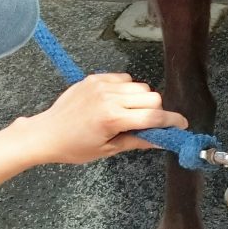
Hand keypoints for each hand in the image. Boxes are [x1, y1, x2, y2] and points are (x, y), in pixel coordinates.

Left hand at [18, 73, 187, 163]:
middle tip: (145, 124)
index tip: (182, 125)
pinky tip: (116, 102)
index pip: (153, 117)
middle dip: (154, 112)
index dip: (171, 122)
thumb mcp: (107, 150)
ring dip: (141, 100)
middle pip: (152, 98)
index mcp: (113, 118)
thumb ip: (137, 141)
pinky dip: (127, 89)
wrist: (45, 133)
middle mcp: (110, 97)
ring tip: (128, 113)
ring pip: (140, 86)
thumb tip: (161, 140)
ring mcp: (102, 84)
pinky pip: (124, 78)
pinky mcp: (95, 78)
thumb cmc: (74, 147)